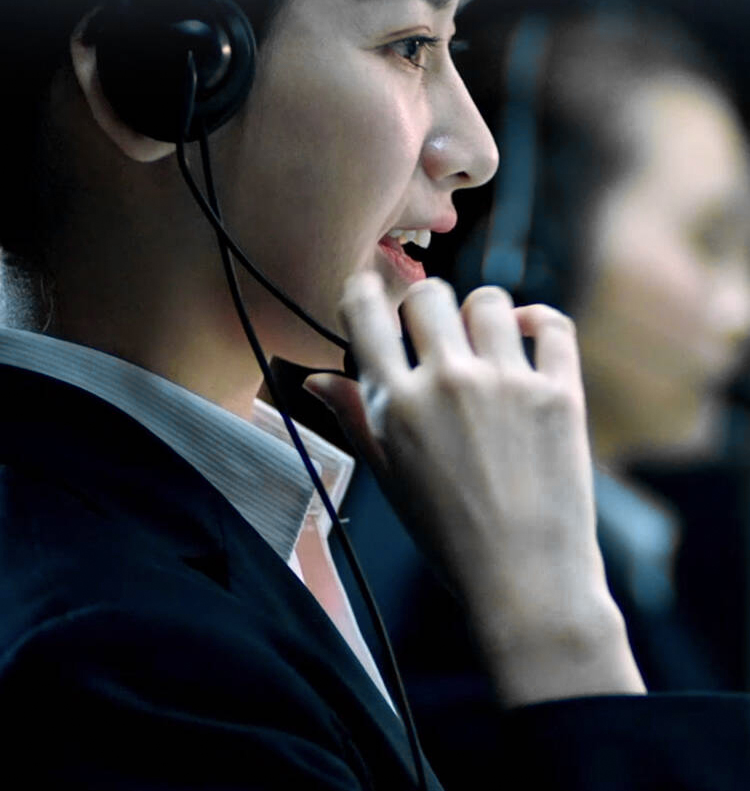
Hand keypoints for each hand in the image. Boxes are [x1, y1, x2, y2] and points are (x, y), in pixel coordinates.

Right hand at [305, 272, 643, 705]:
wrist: (527, 583)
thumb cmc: (449, 537)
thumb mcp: (389, 479)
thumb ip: (354, 418)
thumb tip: (315, 379)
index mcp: (398, 404)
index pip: (366, 312)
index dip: (363, 293)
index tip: (372, 296)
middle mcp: (450, 382)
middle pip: (428, 295)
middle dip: (425, 307)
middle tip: (433, 334)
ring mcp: (508, 383)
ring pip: (489, 300)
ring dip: (482, 316)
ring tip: (484, 346)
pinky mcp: (559, 392)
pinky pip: (551, 323)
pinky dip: (539, 321)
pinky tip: (526, 338)